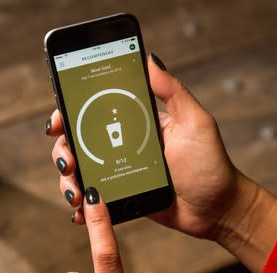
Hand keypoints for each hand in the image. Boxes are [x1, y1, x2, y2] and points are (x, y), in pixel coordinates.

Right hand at [47, 54, 276, 272]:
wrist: (217, 210)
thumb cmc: (211, 165)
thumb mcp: (196, 122)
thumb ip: (173, 92)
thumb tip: (149, 58)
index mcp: (138, 122)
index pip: (96, 110)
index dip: (71, 112)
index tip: (59, 119)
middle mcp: (124, 144)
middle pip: (80, 140)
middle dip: (64, 149)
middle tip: (68, 160)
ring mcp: (121, 171)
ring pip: (82, 170)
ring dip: (69, 179)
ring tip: (76, 191)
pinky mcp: (123, 197)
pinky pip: (95, 199)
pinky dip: (82, 205)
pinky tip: (80, 211)